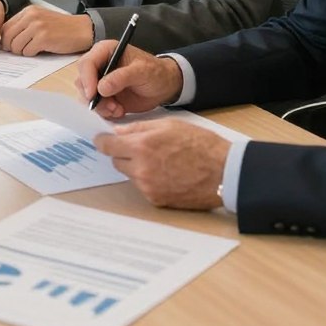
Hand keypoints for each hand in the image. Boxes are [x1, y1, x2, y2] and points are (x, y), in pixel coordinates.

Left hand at [0, 6, 91, 55]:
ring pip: (16, 46)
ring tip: (35, 48)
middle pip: (7, 37)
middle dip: (12, 47)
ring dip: (23, 52)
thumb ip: (23, 26)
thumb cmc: (62, 28)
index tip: (9, 46)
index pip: (5, 27)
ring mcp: (37, 26)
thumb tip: (3, 40)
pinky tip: (43, 49)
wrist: (82, 30)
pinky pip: (27, 52)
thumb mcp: (40, 20)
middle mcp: (31, 16)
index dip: (4, 39)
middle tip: (22, 50)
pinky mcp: (44, 38)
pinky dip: (33, 54)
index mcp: (28, 11)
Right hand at [74, 42, 182, 117]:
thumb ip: (122, 77)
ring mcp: (100, 81)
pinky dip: (104, 112)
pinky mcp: (103, 96)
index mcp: (105, 51)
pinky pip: (95, 106)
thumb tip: (101, 88)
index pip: (87, 63)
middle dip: (93, 96)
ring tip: (118, 109)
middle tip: (111, 106)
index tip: (93, 95)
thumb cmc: (155, 73)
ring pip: (86, 95)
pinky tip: (119, 111)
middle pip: (82, 80)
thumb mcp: (142, 71)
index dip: (86, 79)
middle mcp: (99, 65)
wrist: (164, 87)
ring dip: (100, 106)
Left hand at [94, 119, 228, 209]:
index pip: (107, 146)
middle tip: (139, 147)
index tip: (102, 140)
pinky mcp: (157, 200)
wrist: (224, 172)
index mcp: (142, 146)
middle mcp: (141, 169)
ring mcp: (148, 187)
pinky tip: (166, 173)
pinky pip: (143, 187)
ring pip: (130, 174)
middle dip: (123, 153)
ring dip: (136, 167)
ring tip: (159, 159)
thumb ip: (138, 128)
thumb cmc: (200, 144)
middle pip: (116, 161)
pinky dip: (149, 180)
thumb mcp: (168, 125)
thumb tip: (117, 131)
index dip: (103, 141)